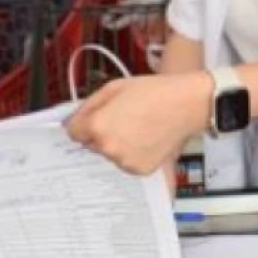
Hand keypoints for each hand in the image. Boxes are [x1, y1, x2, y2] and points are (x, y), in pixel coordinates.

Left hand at [65, 73, 211, 176]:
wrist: (186, 105)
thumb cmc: (152, 92)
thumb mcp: (113, 88)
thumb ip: (88, 106)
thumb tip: (72, 121)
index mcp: (97, 126)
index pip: (73, 131)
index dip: (84, 122)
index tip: (98, 116)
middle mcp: (108, 148)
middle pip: (91, 144)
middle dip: (101, 133)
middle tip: (124, 119)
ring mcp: (124, 162)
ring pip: (109, 154)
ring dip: (117, 145)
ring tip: (138, 128)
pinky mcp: (140, 170)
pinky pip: (126, 162)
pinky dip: (132, 153)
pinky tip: (146, 139)